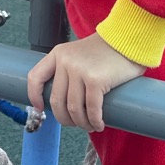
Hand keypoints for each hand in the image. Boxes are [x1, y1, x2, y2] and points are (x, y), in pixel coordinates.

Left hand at [27, 31, 145, 132]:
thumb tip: (62, 100)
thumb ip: (68, 68)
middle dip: (65, 118)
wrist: (129, 39)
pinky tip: (99, 124)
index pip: (36, 77)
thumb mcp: (79, 53)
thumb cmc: (107, 49)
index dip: (34, 96)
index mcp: (58, 53)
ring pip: (74, 108)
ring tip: (90, 126)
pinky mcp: (96, 80)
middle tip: (75, 124)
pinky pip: (91, 109)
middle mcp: (66, 61)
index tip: (40, 108)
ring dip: (82, 123)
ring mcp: (80, 70)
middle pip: (57, 101)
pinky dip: (95, 121)